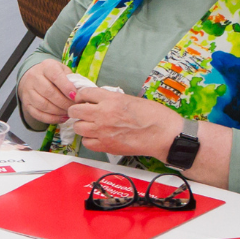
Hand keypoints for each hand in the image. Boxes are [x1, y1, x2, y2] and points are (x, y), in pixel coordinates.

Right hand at [18, 59, 79, 124]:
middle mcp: (34, 77)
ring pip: (42, 105)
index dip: (66, 87)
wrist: (34, 77)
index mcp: (46, 67)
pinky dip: (51, 119)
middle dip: (64, 102)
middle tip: (74, 107)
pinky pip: (38, 114)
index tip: (75, 96)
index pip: (55, 76)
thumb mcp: (63, 71)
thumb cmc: (54, 75)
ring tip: (68, 113)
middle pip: (48, 92)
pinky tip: (62, 118)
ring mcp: (28, 91)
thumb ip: (72, 79)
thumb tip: (81, 93)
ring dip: (58, 111)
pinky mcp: (26, 103)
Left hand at [67, 88, 183, 157]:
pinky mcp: (106, 146)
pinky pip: (86, 143)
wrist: (164, 134)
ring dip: (82, 125)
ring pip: (78, 127)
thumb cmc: (153, 115)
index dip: (81, 96)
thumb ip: (111, 100)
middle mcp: (103, 114)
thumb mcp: (130, 99)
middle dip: (77, 111)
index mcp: (111, 99)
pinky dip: (89, 140)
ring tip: (90, 125)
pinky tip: (97, 137)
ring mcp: (103, 131)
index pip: (84, 93)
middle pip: (75, 111)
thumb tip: (98, 102)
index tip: (82, 99)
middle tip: (82, 113)